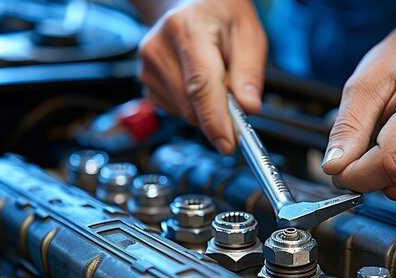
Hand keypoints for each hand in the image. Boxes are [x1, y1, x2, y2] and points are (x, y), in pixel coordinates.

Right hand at [138, 0, 266, 153]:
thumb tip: (248, 109)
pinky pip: (176, 111)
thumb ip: (249, 72)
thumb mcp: (248, 33)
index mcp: (186, 29)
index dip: (215, 120)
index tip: (228, 144)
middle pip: (192, 105)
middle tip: (237, 99)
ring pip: (185, 113)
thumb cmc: (219, 13)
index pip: (200, 85)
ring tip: (215, 77)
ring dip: (207, 109)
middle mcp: (159, 48)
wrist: (189, 2)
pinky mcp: (146, 83)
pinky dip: (194, 107)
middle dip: (219, 115)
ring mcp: (148, 67)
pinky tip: (199, 84)